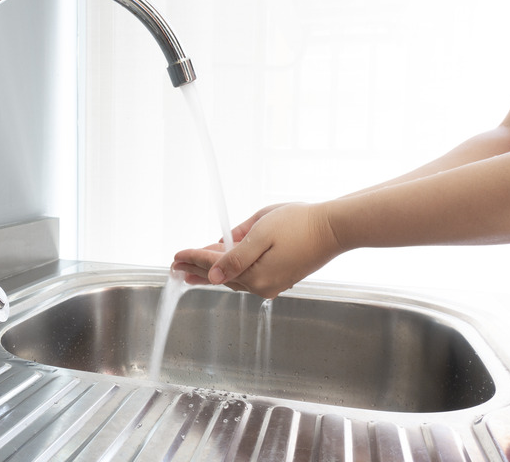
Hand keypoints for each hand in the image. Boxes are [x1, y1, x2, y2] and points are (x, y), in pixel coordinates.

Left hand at [173, 203, 342, 298]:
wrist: (333, 228)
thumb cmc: (300, 224)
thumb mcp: (261, 233)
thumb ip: (234, 255)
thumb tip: (213, 273)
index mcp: (256, 275)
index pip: (215, 266)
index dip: (193, 258)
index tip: (176, 255)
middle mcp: (263, 286)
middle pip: (221, 276)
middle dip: (197, 269)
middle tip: (176, 267)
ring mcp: (273, 284)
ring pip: (234, 278)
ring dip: (212, 272)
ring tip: (191, 270)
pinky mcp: (280, 278)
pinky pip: (247, 276)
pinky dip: (231, 271)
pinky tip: (221, 268)